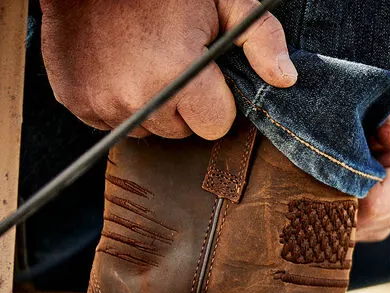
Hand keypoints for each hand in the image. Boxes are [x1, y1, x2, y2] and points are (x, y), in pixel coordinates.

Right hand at [40, 0, 296, 139]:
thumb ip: (261, 38)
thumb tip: (286, 79)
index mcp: (178, 77)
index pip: (216, 125)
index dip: (215, 99)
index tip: (204, 72)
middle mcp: (139, 99)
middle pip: (181, 130)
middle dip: (184, 102)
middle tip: (168, 56)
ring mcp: (103, 103)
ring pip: (148, 129)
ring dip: (149, 103)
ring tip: (140, 58)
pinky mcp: (77, 101)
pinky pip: (110, 120)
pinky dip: (115, 99)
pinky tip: (115, 65)